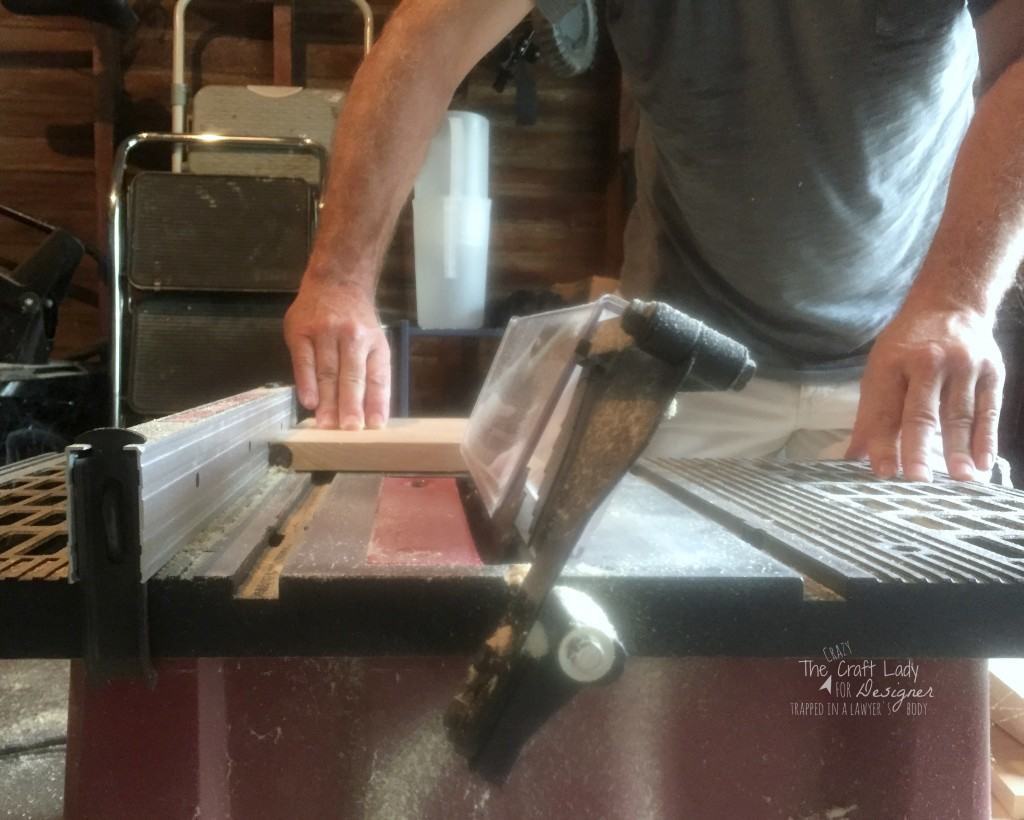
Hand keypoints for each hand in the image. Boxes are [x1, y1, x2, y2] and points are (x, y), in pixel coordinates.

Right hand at [284, 279, 390, 429]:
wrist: (336, 283)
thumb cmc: (357, 322)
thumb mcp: (375, 343)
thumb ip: (374, 375)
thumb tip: (373, 414)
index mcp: (373, 343)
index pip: (377, 377)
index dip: (377, 402)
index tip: (374, 426)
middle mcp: (351, 336)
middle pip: (351, 377)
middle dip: (350, 405)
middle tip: (348, 430)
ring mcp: (324, 332)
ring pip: (326, 372)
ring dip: (327, 401)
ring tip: (326, 425)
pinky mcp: (300, 331)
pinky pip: (303, 361)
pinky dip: (306, 383)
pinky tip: (308, 402)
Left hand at [847, 307, 1004, 481]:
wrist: (951, 303)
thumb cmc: (907, 344)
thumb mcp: (880, 369)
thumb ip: (870, 414)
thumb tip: (854, 457)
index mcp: (892, 363)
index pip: (884, 409)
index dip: (882, 442)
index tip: (882, 471)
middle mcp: (928, 363)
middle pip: (922, 412)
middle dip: (918, 448)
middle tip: (917, 479)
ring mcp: (963, 366)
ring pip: (959, 414)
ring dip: (959, 449)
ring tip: (959, 479)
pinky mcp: (991, 371)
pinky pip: (988, 410)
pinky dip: (987, 438)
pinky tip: (983, 463)